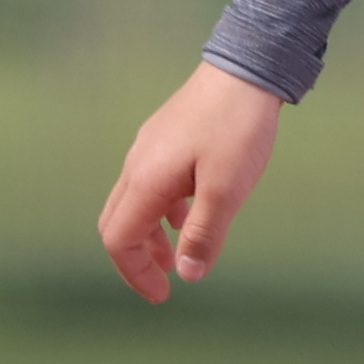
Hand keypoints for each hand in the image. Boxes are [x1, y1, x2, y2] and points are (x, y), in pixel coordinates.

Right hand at [99, 61, 285, 303]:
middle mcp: (138, 165)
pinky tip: (190, 213)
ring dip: (150, 236)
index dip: (135, 274)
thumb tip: (187, 275)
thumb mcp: (226, 190)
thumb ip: (204, 234)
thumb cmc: (237, 129)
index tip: (163, 295)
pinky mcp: (165, 137)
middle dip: (135, 259)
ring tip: (178, 254)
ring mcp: (149, 148)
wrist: (246, 68)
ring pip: (134, 203)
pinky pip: (151, 183)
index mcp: (146, 181)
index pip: (119, 240)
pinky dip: (163, 210)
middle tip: (162, 282)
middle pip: (117, 223)